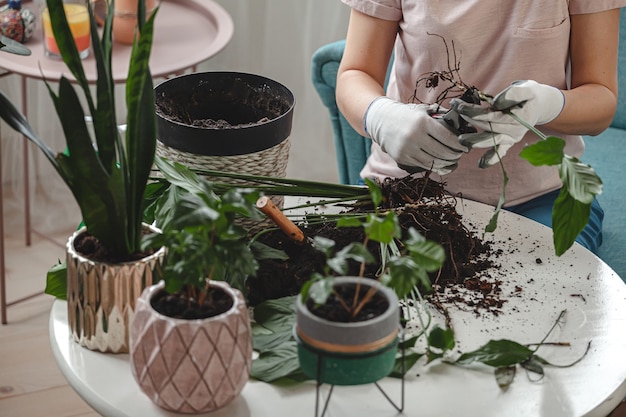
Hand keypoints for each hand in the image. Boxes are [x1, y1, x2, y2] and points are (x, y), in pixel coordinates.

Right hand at [364, 97, 468, 174]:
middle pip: (442, 152)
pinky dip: (435, 167)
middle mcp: (414, 137)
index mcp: (422, 122)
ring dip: (447, 163)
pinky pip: (424, 166)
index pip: (447, 137)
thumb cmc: (406, 115)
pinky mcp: (402, 158)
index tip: (466, 147)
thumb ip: (440, 115)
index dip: (460, 144)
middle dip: (455, 155)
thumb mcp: (423, 110)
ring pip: (434, 161)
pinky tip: (442, 164)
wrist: (381, 121)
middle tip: (461, 154)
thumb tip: (460, 122)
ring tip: (453, 160)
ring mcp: (407, 149)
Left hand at [450, 80, 564, 166]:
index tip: (458, 105)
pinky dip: (492, 159)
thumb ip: (513, 94)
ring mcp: (511, 138)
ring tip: (461, 140)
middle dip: (469, 119)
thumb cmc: (530, 95)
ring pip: (491, 141)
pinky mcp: (509, 142)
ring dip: (475, 141)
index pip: (491, 115)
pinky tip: (481, 164)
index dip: (473, 111)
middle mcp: (514, 130)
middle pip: (488, 127)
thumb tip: (495, 104)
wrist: (540, 105)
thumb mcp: (526, 88)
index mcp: (518, 117)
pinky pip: (500, 153)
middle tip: (455, 112)